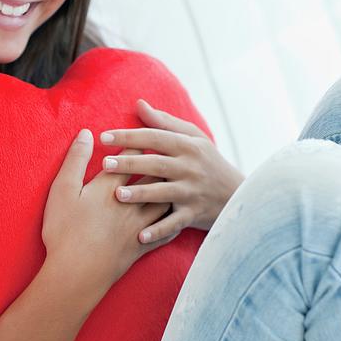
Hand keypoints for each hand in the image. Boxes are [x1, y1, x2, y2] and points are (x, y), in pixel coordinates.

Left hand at [99, 98, 244, 243]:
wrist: (238, 195)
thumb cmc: (208, 161)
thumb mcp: (193, 138)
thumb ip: (164, 122)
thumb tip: (139, 104)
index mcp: (187, 146)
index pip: (154, 138)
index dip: (129, 136)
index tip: (103, 137)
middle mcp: (190, 168)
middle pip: (156, 164)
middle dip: (130, 163)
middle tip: (104, 164)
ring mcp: (192, 192)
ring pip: (164, 193)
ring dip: (141, 194)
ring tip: (117, 194)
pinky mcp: (194, 215)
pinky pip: (174, 224)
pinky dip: (158, 231)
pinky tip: (139, 236)